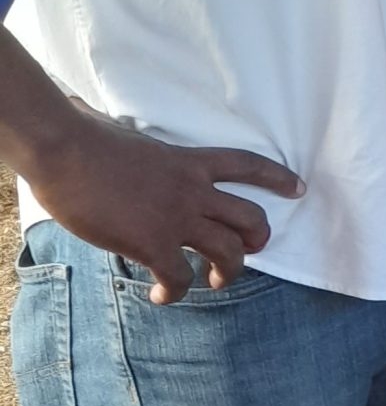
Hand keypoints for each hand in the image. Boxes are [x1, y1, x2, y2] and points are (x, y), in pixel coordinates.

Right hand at [25, 108, 302, 303]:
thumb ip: (124, 133)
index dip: (278, 177)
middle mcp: (193, 190)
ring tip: (214, 283)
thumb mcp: (123, 132)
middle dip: (258, 239)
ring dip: (227, 272)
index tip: (299, 188)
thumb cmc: (84, 136)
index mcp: (189, 161)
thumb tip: (87, 110)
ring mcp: (177, 217)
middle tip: (250, 251)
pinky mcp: (152, 242)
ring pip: (228, 252)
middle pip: (250, 217)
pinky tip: (162, 295)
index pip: (247, 165)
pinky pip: (179, 277)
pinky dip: (175, 292)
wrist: (65, 150)